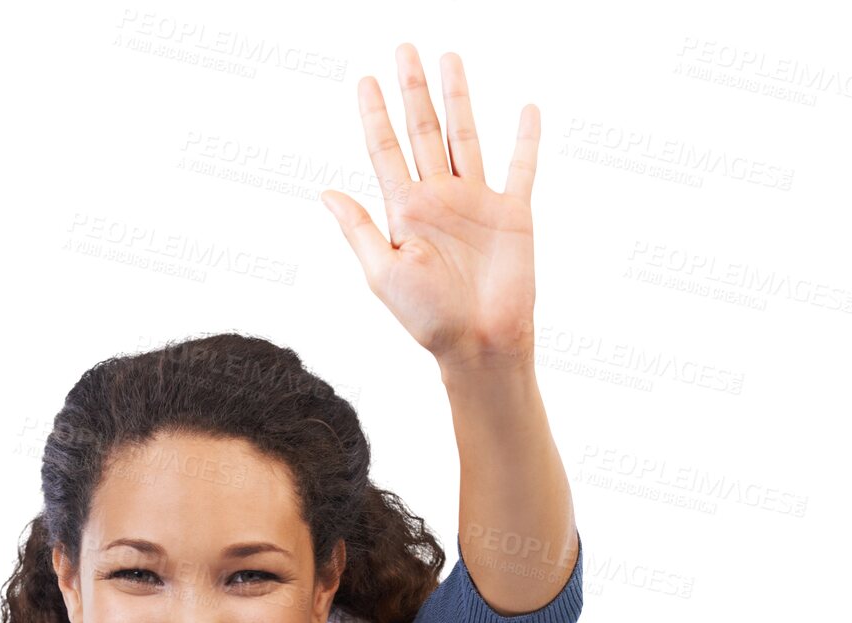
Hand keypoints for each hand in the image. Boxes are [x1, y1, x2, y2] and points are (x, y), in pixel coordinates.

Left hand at [319, 42, 539, 369]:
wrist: (480, 344)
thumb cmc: (429, 319)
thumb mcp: (383, 274)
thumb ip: (358, 230)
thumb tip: (325, 192)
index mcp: (405, 212)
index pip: (384, 151)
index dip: (374, 115)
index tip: (365, 81)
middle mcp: (439, 200)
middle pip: (422, 131)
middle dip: (412, 90)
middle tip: (404, 49)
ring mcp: (476, 203)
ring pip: (465, 136)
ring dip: (457, 98)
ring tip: (449, 59)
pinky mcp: (512, 214)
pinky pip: (521, 168)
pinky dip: (525, 139)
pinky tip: (526, 110)